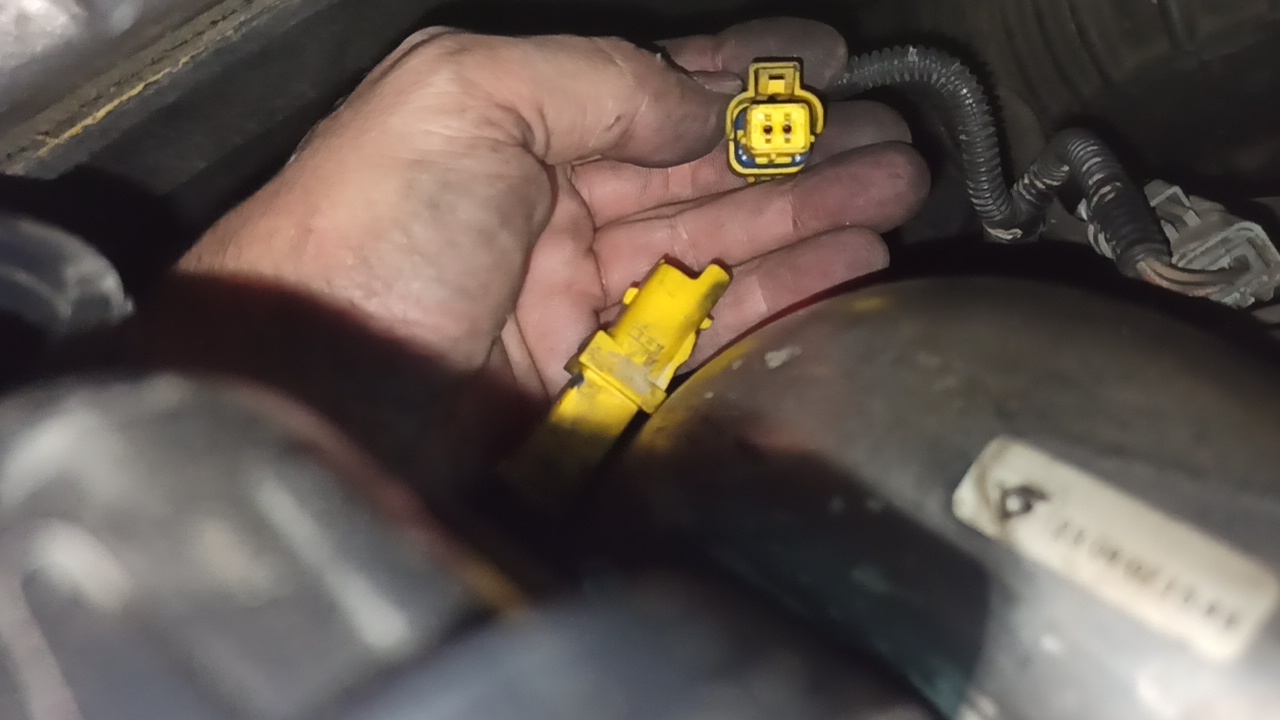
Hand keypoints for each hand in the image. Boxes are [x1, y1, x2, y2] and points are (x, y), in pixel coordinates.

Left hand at [180, 19, 927, 402]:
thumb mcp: (462, 98)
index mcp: (518, 126)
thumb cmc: (359, 234)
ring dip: (811, 215)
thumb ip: (595, 80)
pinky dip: (781, 294)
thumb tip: (701, 100)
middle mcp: (554, 205)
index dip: (746, 75)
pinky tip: (843, 265)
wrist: (311, 393)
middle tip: (892, 136)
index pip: (656, 89)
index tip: (828, 60)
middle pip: (704, 169)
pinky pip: (707, 327)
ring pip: (720, 245)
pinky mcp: (598, 376)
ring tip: (894, 192)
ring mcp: (579, 295)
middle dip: (803, 148)